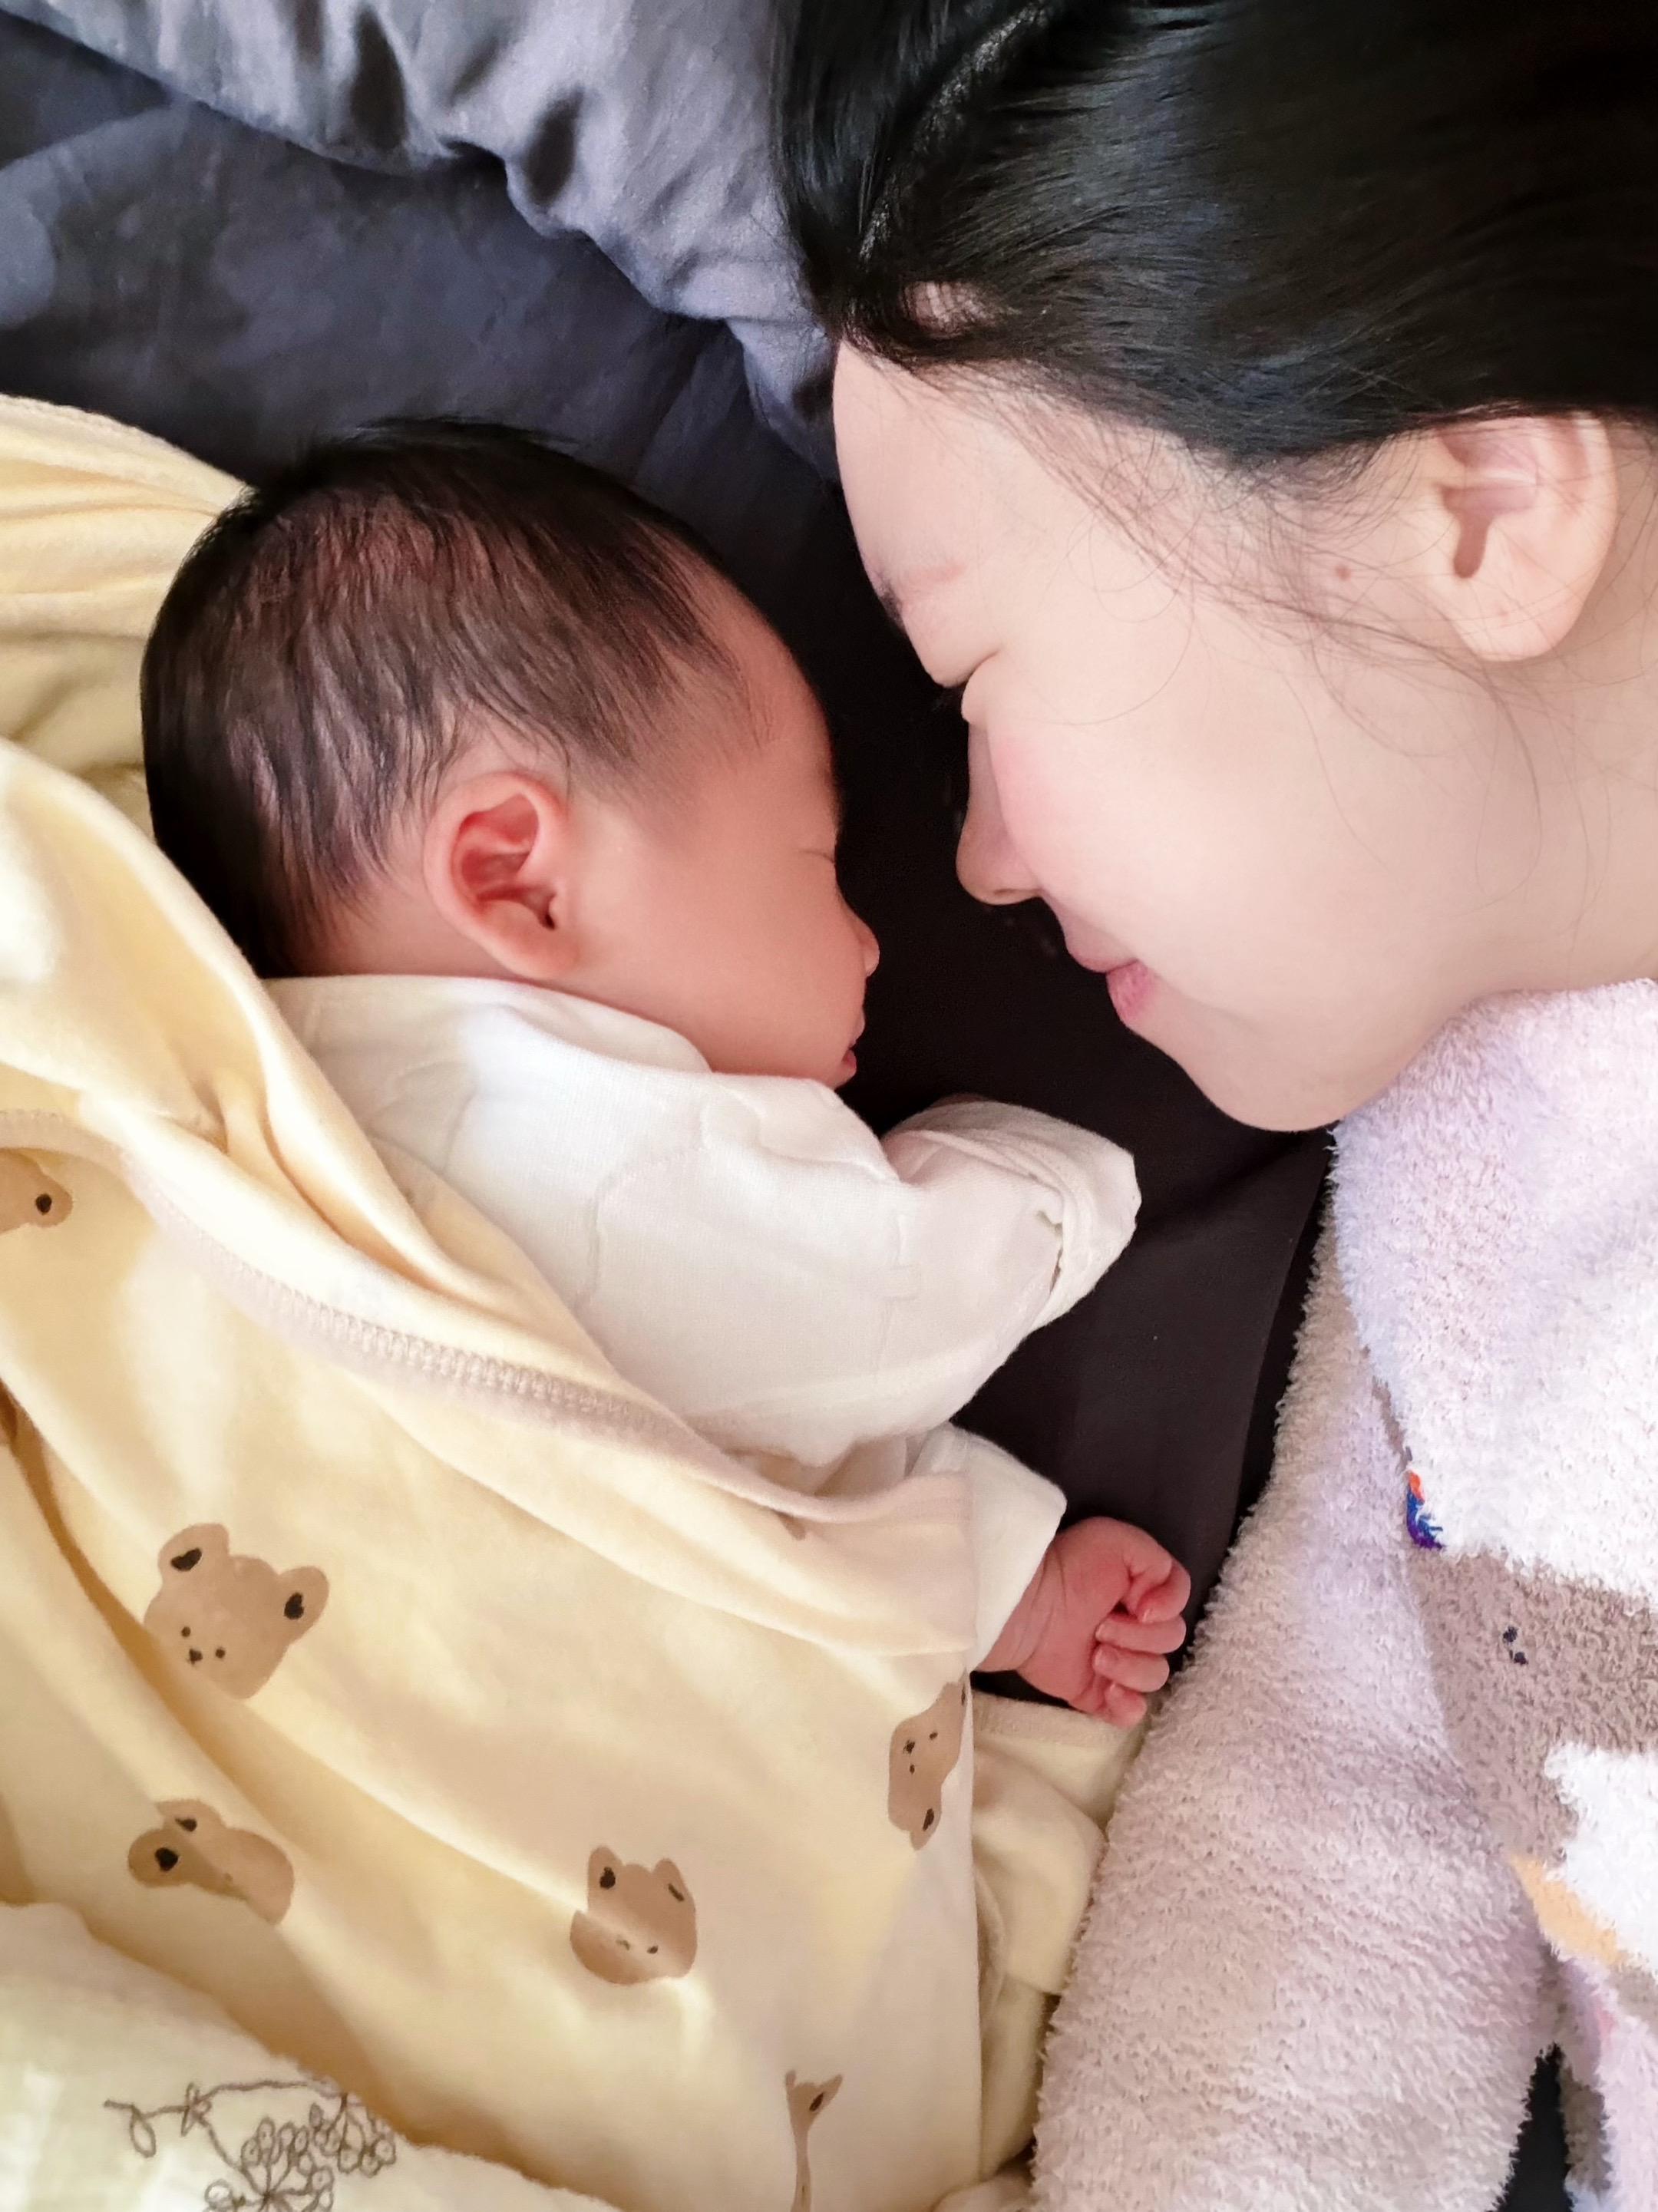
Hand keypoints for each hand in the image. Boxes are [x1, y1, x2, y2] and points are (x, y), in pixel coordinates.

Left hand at [987, 1518, 1190, 1723]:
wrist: (1028, 1607)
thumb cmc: (1071, 1567)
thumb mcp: (1121, 1541)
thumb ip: (1161, 1568)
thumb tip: (1159, 1615)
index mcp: (1141, 1594)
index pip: (1178, 1608)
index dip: (1166, 1608)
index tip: (1138, 1607)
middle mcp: (1133, 1628)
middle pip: (1170, 1643)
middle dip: (1137, 1636)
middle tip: (1100, 1627)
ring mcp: (1117, 1663)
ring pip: (1155, 1677)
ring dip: (1129, 1667)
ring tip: (1095, 1655)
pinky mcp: (1097, 1693)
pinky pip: (1133, 1713)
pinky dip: (1127, 1706)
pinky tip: (1109, 1690)